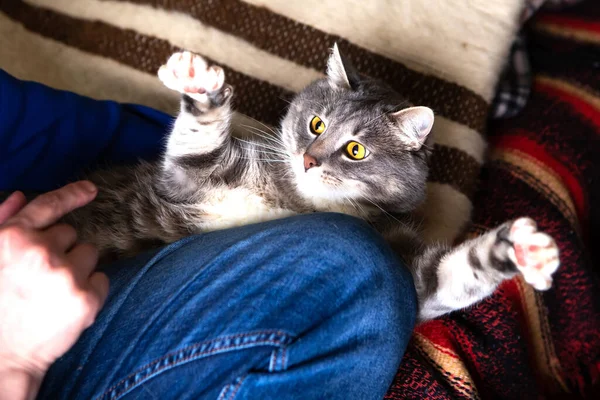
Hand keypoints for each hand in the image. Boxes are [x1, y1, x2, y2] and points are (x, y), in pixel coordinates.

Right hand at [0, 182, 108, 398]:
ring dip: (78, 268)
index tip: (90, 190)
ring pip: (90, 254)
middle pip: (71, 234)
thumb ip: (2, 224)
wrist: (2, 356)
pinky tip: (67, 305)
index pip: (49, 205)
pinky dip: (90, 290)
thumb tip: (20, 197)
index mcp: (13, 238)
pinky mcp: (86, 298)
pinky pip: (102, 279)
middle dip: (61, 250)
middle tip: (41, 277)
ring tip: (53, 292)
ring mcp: (66, 275)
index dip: (71, 194)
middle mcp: (41, 251)